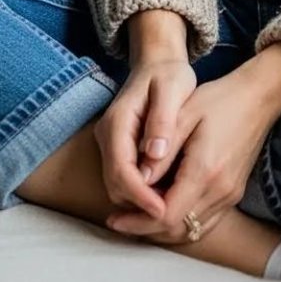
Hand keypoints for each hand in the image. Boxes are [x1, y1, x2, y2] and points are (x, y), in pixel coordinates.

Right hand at [93, 56, 196, 222]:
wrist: (157, 63)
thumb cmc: (168, 74)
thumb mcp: (173, 88)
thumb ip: (162, 120)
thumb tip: (154, 155)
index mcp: (118, 121)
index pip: (121, 170)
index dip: (141, 195)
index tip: (164, 211)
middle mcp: (107, 136)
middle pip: (116, 185)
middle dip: (141, 206)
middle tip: (172, 218)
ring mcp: (111, 145)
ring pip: (119, 188)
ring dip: (141, 204)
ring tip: (172, 211)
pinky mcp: (120, 151)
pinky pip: (126, 182)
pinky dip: (143, 195)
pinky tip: (168, 197)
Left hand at [106, 69, 273, 243]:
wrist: (258, 97)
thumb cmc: (219, 100)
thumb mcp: (184, 114)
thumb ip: (162, 149)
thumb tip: (138, 179)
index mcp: (205, 170)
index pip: (167, 215)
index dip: (138, 221)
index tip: (114, 217)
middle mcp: (220, 190)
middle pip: (177, 229)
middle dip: (145, 229)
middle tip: (119, 220)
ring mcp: (230, 195)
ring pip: (191, 230)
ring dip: (162, 229)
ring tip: (136, 217)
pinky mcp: (233, 193)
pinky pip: (204, 221)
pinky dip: (181, 222)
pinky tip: (163, 208)